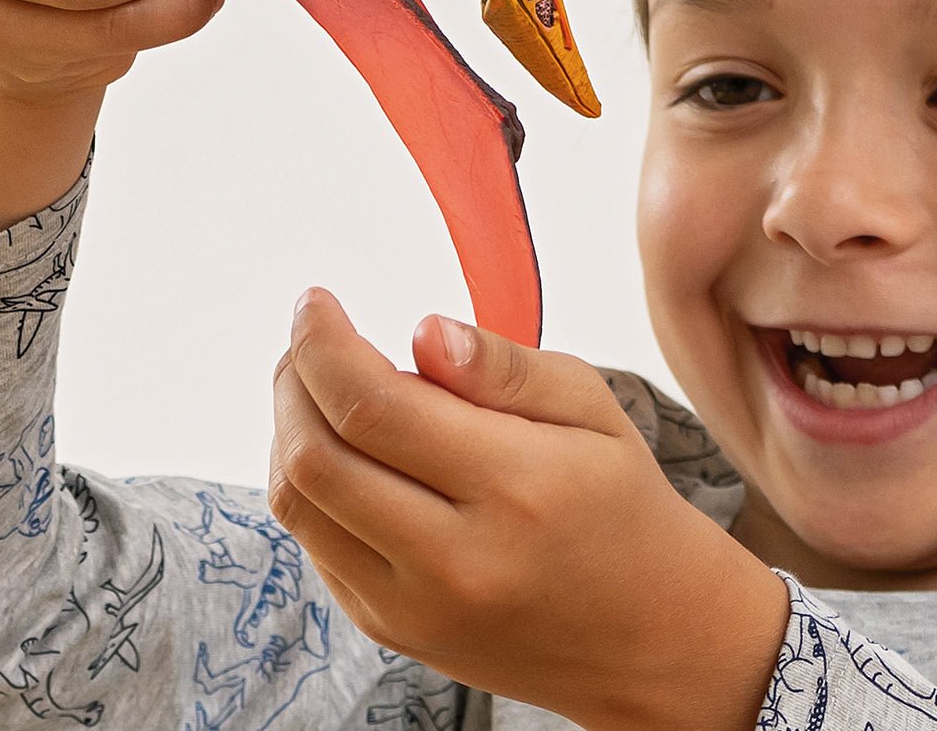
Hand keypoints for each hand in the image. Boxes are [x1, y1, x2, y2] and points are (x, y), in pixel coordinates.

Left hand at [270, 289, 788, 730]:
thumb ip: (503, 367)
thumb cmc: (620, 502)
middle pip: (317, 456)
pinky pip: (315, 543)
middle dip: (292, 377)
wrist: (648, 636)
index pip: (375, 406)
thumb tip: (423, 331)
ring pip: (300, 503)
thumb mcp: (591, 407)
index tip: (314, 300)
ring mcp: (415, 607)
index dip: (323, 343)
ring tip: (318, 383)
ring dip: (288, 427)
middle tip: (311, 335)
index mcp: (515, 488)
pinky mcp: (392, 630)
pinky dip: (310, 479)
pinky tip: (345, 446)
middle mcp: (455, 560)